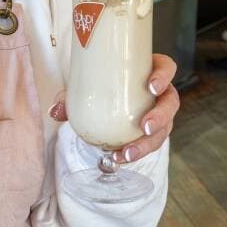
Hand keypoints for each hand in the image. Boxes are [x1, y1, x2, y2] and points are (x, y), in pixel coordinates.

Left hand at [49, 54, 180, 163]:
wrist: (103, 102)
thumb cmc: (101, 84)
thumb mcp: (88, 84)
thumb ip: (71, 96)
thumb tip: (55, 110)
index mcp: (150, 70)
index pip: (167, 68)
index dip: (164, 76)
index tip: (151, 86)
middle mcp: (160, 93)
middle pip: (170, 103)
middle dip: (161, 117)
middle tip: (145, 127)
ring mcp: (159, 114)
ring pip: (163, 129)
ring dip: (147, 144)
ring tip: (127, 153)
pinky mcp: (152, 132)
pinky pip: (148, 144)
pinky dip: (134, 152)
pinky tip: (118, 158)